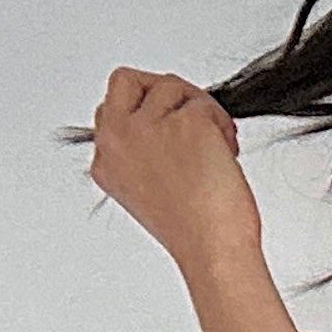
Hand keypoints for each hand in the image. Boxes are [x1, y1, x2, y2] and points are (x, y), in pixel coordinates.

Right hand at [86, 68, 261, 270]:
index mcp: (105, 161)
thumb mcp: (147, 191)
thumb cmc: (192, 229)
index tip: (171, 136)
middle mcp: (117, 139)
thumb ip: (142, 153)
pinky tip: (225, 154)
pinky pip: (204, 103)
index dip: (148, 113)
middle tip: (192, 124)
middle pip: (128, 81)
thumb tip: (164, 123)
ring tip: (215, 150)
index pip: (113, 107)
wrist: (213, 249)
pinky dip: (222, 124)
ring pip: (171, 87)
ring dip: (200, 111)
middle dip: (165, 95)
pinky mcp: (183, 120)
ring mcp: (147, 126)